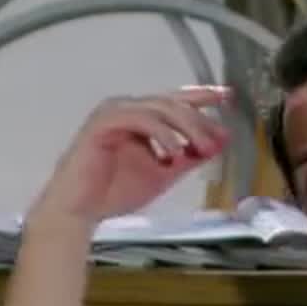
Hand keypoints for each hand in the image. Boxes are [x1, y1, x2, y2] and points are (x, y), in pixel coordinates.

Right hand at [29, 85, 231, 227]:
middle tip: (216, 140)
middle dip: (199, 121)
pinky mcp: (103, 123)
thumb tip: (220, 142)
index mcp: (141, 118)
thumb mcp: (165, 173)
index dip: (201, 96)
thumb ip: (191, 157)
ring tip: (200, 149)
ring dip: (185, 127)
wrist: (80, 210)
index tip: (226, 95)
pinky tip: (173, 153)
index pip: (176, 100)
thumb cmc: (115, 191)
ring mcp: (114, 113)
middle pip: (172, 103)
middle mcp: (127, 109)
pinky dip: (161, 134)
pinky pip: (139, 119)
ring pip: (159, 108)